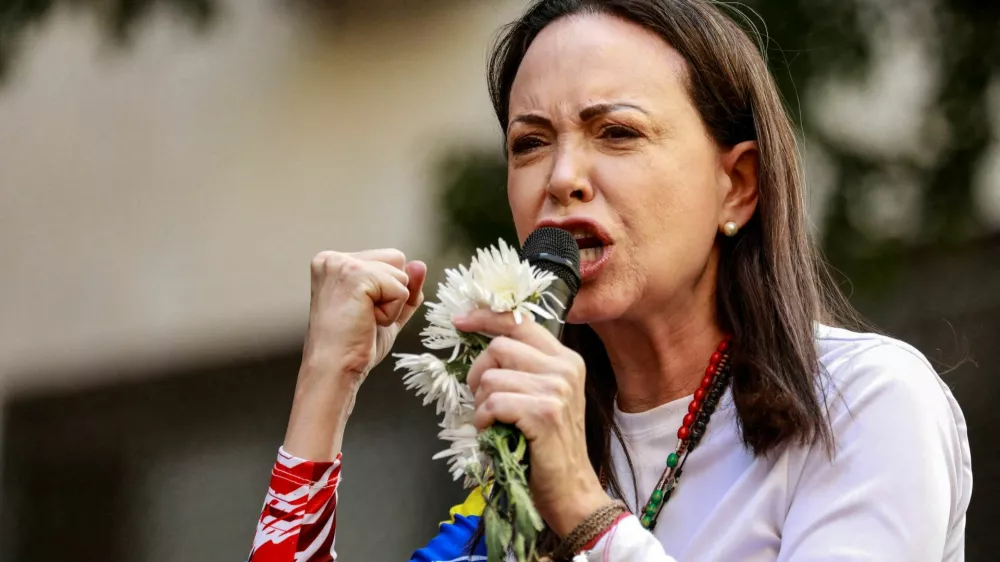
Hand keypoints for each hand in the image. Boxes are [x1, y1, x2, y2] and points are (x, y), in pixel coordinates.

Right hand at [284, 249, 426, 459]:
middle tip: (364, 317)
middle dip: (392, 293)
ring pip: (401, 274)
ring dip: (393, 304)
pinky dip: (392, 312)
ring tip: (364, 319)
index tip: (362, 312)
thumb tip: (420, 264)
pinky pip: (401, 289)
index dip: (389, 290)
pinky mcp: (356, 276)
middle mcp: (334, 258)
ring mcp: (342, 264)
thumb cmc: (353, 346)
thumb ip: (405, 287)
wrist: (335, 369)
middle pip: (397, 259)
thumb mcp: (386, 310)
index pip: (389, 259)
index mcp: (335, 262)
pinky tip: (367, 321)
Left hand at [456, 310, 609, 537]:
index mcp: (565, 359)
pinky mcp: (544, 412)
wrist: (570, 488)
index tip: (461, 321)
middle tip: (484, 399)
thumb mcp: (544, 396)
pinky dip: (483, 420)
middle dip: (479, 373)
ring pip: (491, 378)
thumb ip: (524, 367)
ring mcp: (557, 389)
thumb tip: (485, 344)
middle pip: (498, 348)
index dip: (486, 318)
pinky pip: (492, 403)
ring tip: (496, 422)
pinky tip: (494, 432)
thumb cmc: (548, 445)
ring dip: (481, 403)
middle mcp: (564, 368)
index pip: (520, 321)